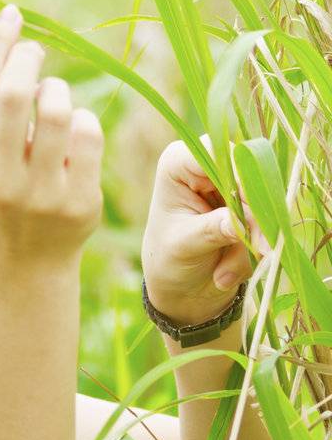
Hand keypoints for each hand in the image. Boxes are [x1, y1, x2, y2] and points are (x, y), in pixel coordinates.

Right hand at [0, 3, 103, 265]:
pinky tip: (73, 129)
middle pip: (15, 92)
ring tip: (52, 96)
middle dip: (28, 57)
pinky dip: (83, 120)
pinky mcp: (77, 203)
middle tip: (34, 49)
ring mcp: (38, 193)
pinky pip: (89, 134)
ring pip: (58, 110)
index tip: (11, 14)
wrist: (23, 258)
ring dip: (58, 89)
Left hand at [141, 135, 263, 326]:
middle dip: (253, 222)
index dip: (241, 177)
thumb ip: (213, 229)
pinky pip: (272, 224)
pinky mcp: (255, 206)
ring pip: (267, 205)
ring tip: (221, 276)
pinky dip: (256, 253)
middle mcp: (211, 166)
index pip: (220, 154)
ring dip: (252, 245)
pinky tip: (227, 273)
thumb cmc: (168, 259)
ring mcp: (236, 185)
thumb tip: (242, 221)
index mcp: (180, 163)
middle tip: (253, 253)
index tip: (251, 208)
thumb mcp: (184, 245)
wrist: (179, 285)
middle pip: (252, 177)